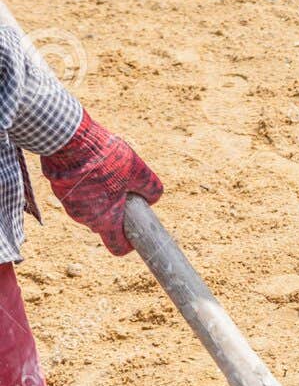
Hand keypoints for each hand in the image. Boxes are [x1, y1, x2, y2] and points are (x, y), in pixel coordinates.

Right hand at [39, 111, 162, 255]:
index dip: (129, 243)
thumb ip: (151, 189)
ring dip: (100, 197)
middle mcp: (84, 218)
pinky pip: (77, 193)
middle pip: (105, 224)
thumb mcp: (138, 171)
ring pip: (90, 207)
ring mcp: (67, 204)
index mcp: (104, 220)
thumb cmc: (104, 158)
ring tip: (106, 172)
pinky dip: (85, 186)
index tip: (135, 231)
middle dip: (116, 212)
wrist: (67, 139)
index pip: (117, 247)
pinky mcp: (57, 188)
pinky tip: (90, 166)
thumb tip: (153, 198)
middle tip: (124, 189)